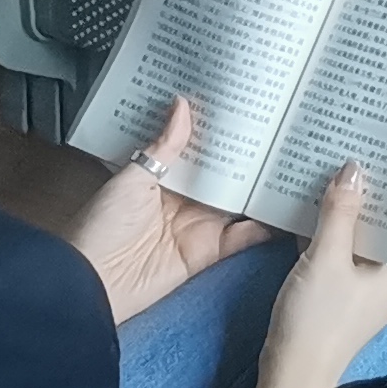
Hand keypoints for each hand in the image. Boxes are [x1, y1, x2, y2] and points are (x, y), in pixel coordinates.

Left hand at [66, 95, 272, 323]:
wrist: (91, 283)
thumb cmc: (99, 228)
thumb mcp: (131, 179)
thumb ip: (164, 148)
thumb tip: (183, 105)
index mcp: (164, 178)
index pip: (201, 150)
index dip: (222, 133)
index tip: (249, 109)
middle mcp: (186, 200)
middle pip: (227, 175)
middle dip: (252, 157)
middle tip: (285, 130)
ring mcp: (200, 226)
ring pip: (241, 203)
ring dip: (264, 189)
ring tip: (295, 164)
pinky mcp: (209, 252)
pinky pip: (243, 238)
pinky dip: (265, 226)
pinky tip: (286, 207)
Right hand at [250, 164, 386, 387]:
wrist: (289, 377)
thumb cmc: (315, 322)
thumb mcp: (325, 259)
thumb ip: (339, 212)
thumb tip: (354, 169)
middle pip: (385, 223)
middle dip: (369, 192)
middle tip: (356, 150)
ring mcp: (366, 287)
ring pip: (360, 237)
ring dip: (346, 211)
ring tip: (333, 169)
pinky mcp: (341, 294)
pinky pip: (342, 253)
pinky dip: (330, 233)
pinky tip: (313, 206)